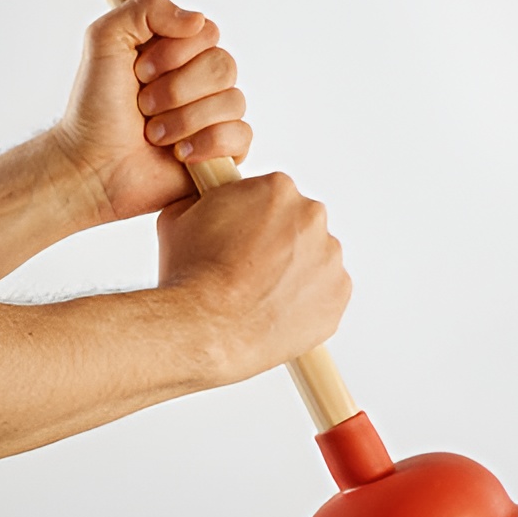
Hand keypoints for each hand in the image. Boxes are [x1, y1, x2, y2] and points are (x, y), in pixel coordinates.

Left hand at [50, 0, 250, 222]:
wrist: (93, 166)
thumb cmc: (95, 109)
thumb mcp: (105, 39)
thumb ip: (146, 7)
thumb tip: (197, 19)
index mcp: (179, 50)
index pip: (208, 32)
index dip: (176, 52)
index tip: (140, 71)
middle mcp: (200, 80)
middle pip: (224, 65)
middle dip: (177, 89)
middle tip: (143, 106)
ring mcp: (214, 116)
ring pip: (233, 101)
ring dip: (184, 120)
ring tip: (153, 135)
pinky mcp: (223, 152)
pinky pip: (241, 136)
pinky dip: (207, 144)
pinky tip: (179, 154)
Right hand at [156, 173, 350, 380]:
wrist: (206, 327)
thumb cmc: (193, 276)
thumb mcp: (179, 217)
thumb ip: (204, 200)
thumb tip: (205, 200)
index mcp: (278, 189)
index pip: (270, 195)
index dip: (251, 218)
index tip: (239, 237)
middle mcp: (311, 217)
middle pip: (297, 225)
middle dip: (276, 243)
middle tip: (247, 269)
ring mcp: (329, 257)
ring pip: (313, 260)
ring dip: (293, 272)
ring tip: (258, 294)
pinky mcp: (338, 295)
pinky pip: (325, 294)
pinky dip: (305, 302)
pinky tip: (274, 311)